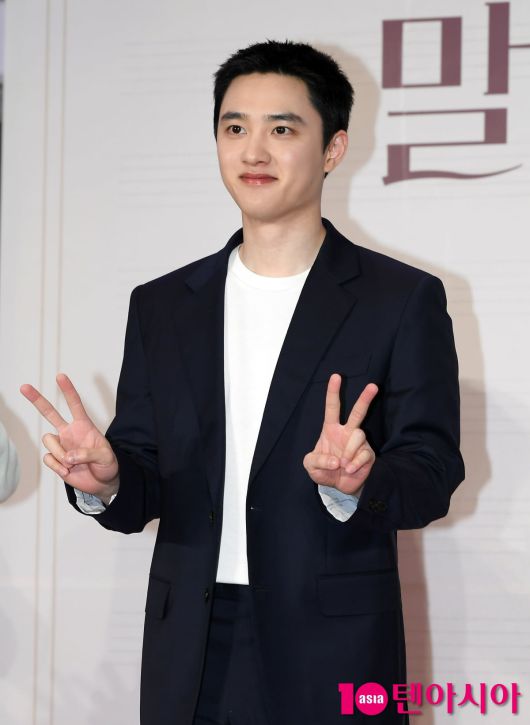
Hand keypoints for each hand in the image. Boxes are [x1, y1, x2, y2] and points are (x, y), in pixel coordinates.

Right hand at [20, 373, 118, 502]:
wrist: (102, 483)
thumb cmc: (107, 465)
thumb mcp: (106, 457)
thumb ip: (88, 454)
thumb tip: (69, 457)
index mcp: (84, 426)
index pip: (75, 404)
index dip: (68, 390)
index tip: (60, 376)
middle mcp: (69, 432)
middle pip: (50, 413)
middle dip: (37, 400)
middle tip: (24, 387)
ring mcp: (61, 445)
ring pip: (48, 440)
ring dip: (61, 454)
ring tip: (73, 464)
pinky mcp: (56, 459)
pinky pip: (48, 459)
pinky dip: (58, 467)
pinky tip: (68, 472)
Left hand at [303, 375, 377, 495]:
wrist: (339, 486)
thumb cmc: (324, 470)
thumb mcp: (311, 466)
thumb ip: (318, 461)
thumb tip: (336, 459)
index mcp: (331, 429)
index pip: (332, 407)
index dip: (333, 392)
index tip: (336, 376)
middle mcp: (347, 432)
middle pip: (358, 412)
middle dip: (365, 399)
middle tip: (373, 386)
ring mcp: (359, 443)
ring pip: (359, 435)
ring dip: (349, 451)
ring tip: (343, 465)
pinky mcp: (368, 454)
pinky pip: (364, 454)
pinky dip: (354, 464)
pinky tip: (349, 470)